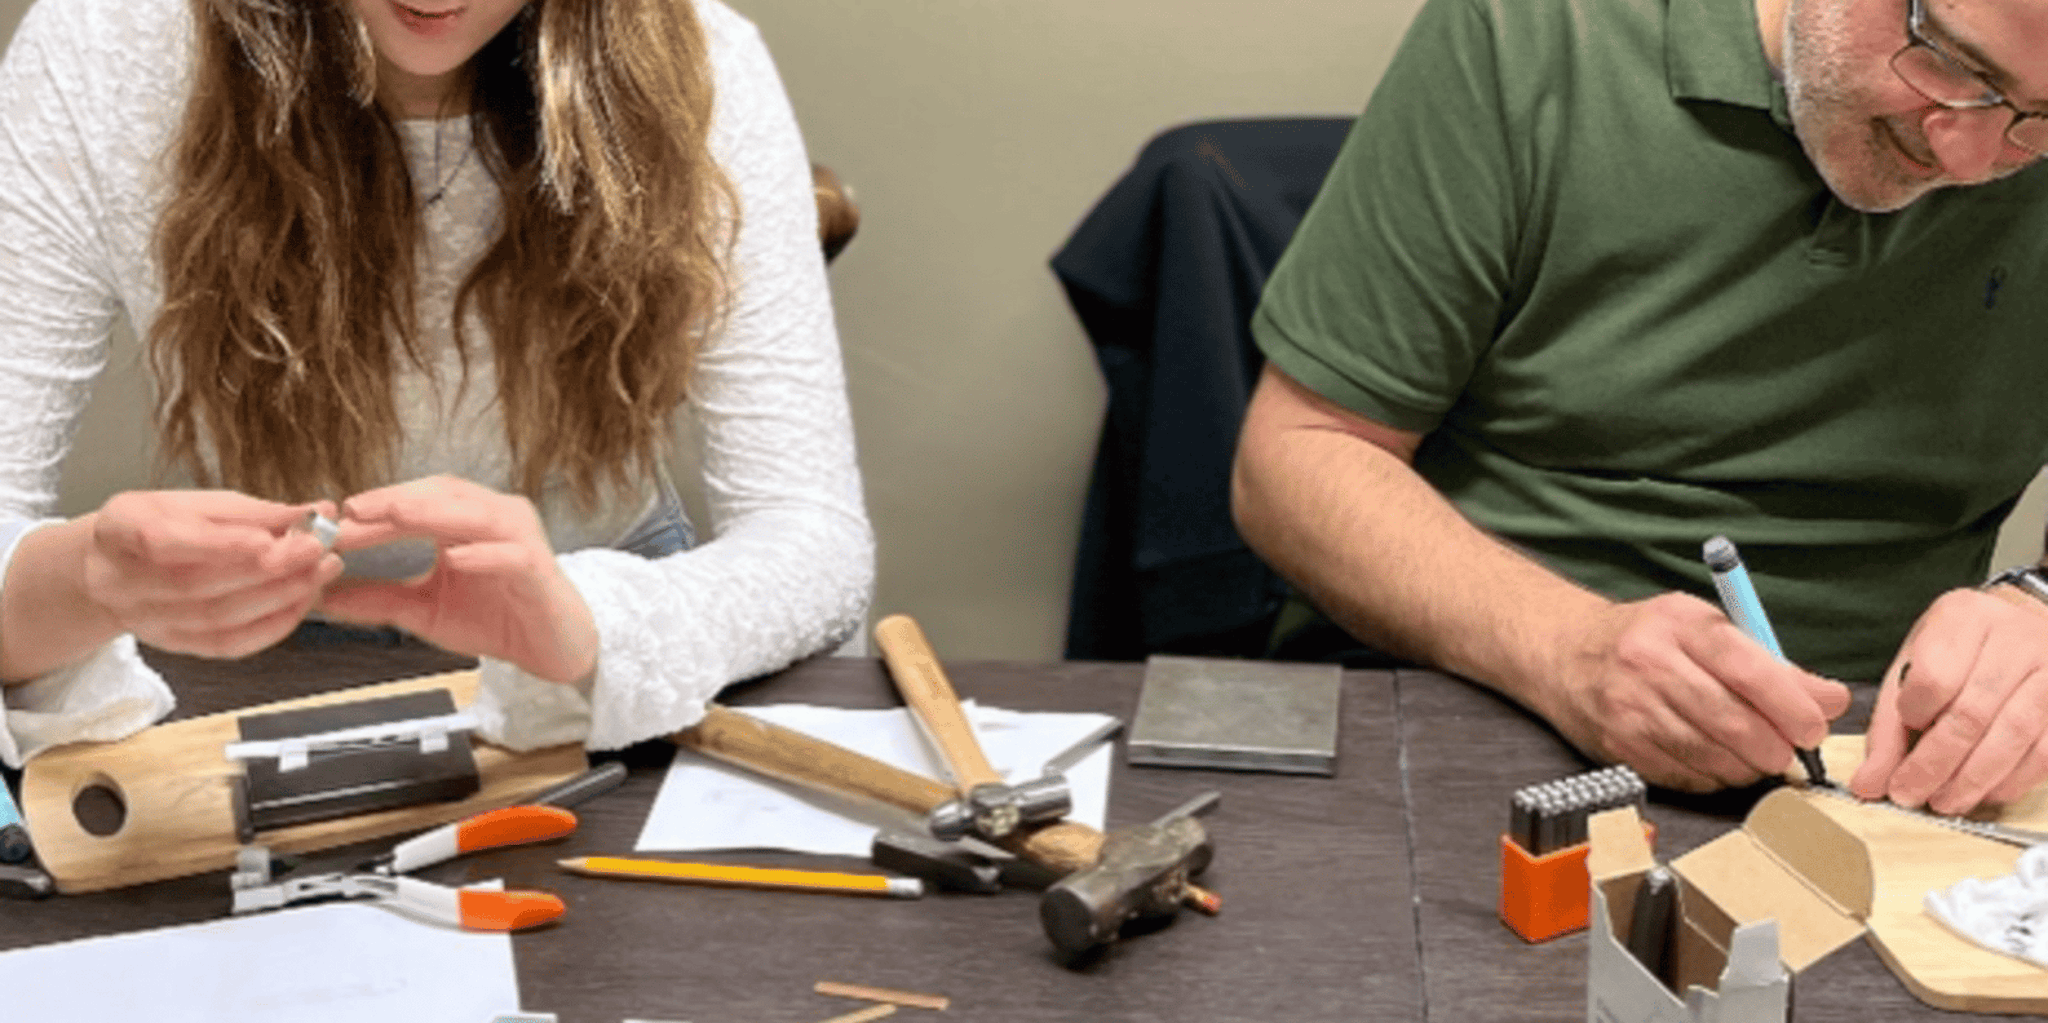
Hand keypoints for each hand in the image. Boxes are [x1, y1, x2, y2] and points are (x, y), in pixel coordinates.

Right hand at [83, 490, 339, 657]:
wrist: (114, 568)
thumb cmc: (159, 526)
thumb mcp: (192, 502)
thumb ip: (250, 511)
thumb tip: (312, 512)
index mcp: (119, 530)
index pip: (162, 541)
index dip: (218, 544)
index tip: (269, 538)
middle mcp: (123, 582)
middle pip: (198, 585)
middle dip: (267, 568)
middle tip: (317, 549)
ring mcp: (147, 620)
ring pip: (219, 618)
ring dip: (280, 595)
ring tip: (321, 570)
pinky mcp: (175, 644)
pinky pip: (228, 644)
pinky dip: (273, 624)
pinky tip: (303, 600)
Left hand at [317, 476, 598, 684]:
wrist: (552, 650)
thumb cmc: (496, 619)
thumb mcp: (425, 611)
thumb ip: (380, 600)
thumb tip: (324, 597)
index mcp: (464, 521)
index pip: (416, 503)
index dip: (376, 509)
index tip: (334, 522)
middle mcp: (494, 518)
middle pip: (443, 496)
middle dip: (397, 502)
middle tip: (354, 511)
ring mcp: (519, 539)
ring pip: (476, 514)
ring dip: (434, 513)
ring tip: (396, 516)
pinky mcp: (538, 568)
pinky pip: (511, 555)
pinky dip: (484, 554)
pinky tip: (456, 558)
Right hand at [1546, 592, 1850, 790]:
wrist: (1563, 654)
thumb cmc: (1647, 640)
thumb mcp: (1702, 629)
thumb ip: (1769, 663)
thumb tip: (1830, 701)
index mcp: (1678, 623)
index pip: (1744, 666)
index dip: (1788, 703)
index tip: (1814, 727)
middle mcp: (1647, 662)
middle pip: (1729, 719)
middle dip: (1774, 747)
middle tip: (1790, 754)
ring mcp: (1628, 708)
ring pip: (1710, 755)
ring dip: (1747, 767)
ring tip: (1757, 758)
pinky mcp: (1618, 746)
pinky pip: (1684, 776)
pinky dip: (1714, 778)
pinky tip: (1719, 763)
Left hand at [1851, 587, 2047, 813]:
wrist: (2024, 625)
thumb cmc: (1959, 651)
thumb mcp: (1912, 668)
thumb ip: (1889, 726)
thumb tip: (1868, 785)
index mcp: (1963, 618)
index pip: (1934, 677)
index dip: (1915, 715)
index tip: (1906, 731)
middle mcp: (2014, 639)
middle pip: (1972, 713)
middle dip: (1935, 765)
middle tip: (1910, 795)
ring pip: (2014, 735)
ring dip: (1974, 780)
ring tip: (1945, 802)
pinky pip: (2046, 751)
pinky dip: (2013, 780)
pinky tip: (1987, 793)